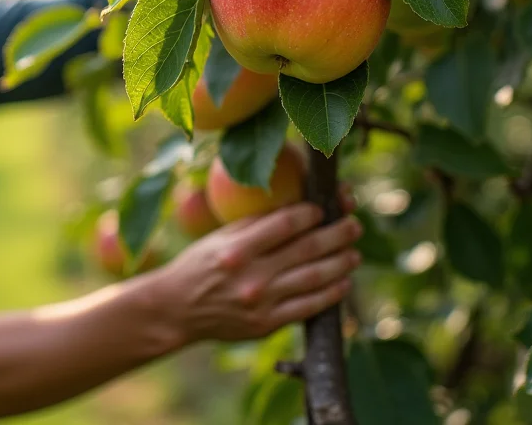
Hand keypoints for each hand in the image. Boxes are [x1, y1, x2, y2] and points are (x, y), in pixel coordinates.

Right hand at [147, 197, 362, 345]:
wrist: (177, 309)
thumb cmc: (199, 265)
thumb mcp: (219, 237)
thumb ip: (254, 225)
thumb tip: (295, 206)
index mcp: (237, 249)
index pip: (286, 225)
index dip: (311, 213)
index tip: (322, 208)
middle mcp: (252, 276)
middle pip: (307, 249)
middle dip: (337, 234)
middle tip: (353, 225)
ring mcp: (262, 302)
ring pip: (315, 278)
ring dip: (340, 262)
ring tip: (354, 252)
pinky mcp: (267, 324)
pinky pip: (308, 307)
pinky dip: (331, 293)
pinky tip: (343, 281)